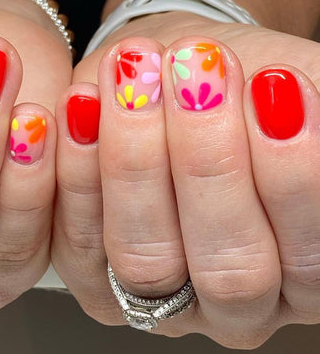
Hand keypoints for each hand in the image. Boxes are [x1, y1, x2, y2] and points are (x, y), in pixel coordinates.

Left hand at [51, 12, 319, 347]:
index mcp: (300, 276)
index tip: (275, 84)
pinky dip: (75, 167)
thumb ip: (308, 122)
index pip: (309, 253)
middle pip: (229, 268)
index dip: (292, 175)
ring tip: (137, 74)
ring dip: (136, 158)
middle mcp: (232, 303)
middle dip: (210, 162)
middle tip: (198, 72)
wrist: (179, 68)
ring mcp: (155, 295)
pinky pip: (76, 238)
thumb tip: (305, 115)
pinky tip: (81, 101)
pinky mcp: (90, 271)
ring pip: (144, 256)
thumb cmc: (245, 85)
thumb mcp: (290, 95)